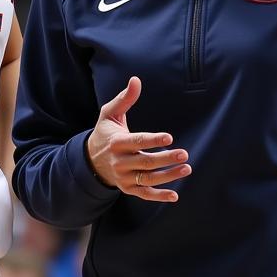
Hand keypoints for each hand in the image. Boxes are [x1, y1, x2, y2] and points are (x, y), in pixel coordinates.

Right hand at [86, 76, 190, 201]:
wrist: (90, 160)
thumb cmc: (105, 133)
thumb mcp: (109, 114)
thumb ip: (124, 98)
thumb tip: (136, 80)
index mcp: (116, 142)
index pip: (137, 142)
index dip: (153, 140)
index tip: (169, 137)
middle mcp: (119, 162)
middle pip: (145, 162)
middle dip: (165, 159)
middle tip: (184, 154)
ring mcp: (123, 177)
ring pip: (147, 179)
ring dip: (168, 176)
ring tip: (186, 168)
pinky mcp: (127, 188)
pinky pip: (144, 194)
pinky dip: (159, 197)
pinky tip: (175, 195)